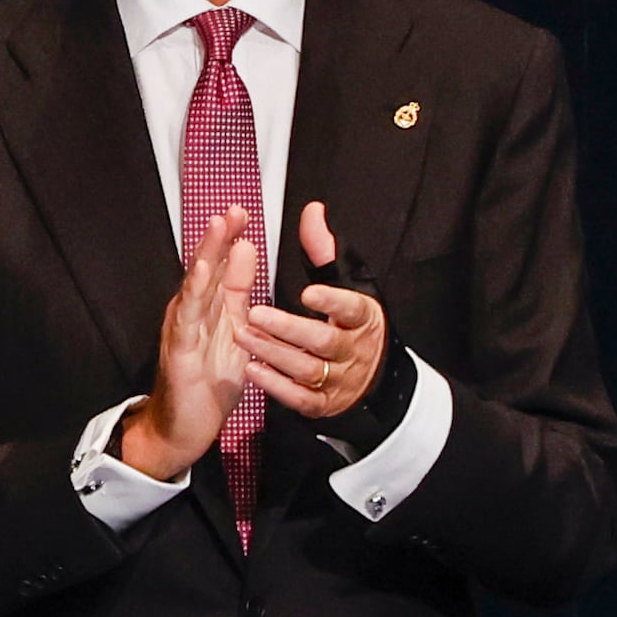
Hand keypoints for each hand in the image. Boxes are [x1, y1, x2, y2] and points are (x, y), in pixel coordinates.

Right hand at [117, 208, 262, 480]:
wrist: (183, 429)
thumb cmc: (208, 382)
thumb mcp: (233, 332)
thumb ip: (238, 293)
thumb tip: (246, 249)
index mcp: (208, 307)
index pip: (220, 266)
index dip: (230, 238)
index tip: (244, 210)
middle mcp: (192, 312)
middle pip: (206, 267)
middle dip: (219, 237)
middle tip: (233, 209)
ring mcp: (182, 328)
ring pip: (194, 284)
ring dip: (205, 254)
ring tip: (216, 226)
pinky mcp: (178, 349)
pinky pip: (187, 316)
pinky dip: (194, 291)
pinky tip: (202, 272)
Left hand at [243, 198, 392, 419]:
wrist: (372, 376)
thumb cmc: (351, 322)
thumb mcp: (345, 282)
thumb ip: (324, 250)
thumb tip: (311, 212)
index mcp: (363, 318)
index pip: (352, 308)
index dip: (332, 301)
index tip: (309, 291)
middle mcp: (353, 351)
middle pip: (324, 341)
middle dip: (289, 329)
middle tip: (255, 314)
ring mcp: (339, 380)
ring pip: (308, 370)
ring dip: (274, 353)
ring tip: (243, 336)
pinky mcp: (323, 404)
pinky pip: (300, 399)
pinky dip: (276, 386)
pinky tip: (252, 370)